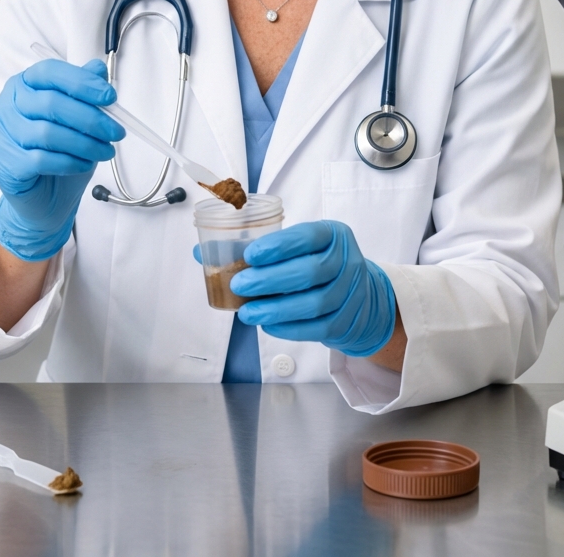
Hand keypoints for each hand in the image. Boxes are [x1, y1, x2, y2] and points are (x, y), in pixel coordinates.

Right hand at [0, 58, 123, 261]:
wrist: (43, 198)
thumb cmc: (59, 152)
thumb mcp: (77, 119)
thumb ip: (84, 91)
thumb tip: (99, 69)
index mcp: (23, 85)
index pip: (50, 72)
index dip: (81, 81)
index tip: (109, 96)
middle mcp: (7, 106)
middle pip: (51, 103)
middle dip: (91, 118)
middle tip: (116, 131)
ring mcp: (2, 135)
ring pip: (48, 133)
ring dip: (85, 143)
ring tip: (106, 151)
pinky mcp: (6, 164)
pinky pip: (42, 159)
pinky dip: (70, 162)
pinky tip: (85, 165)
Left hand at [230, 221, 396, 357]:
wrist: (362, 296)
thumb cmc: (317, 263)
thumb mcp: (298, 246)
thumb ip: (256, 247)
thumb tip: (201, 251)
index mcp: (332, 235)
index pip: (308, 236)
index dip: (279, 246)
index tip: (250, 254)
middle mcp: (346, 262)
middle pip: (309, 272)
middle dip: (269, 280)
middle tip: (238, 284)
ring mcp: (349, 294)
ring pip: (312, 303)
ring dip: (275, 309)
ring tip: (246, 312)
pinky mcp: (345, 322)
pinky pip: (315, 328)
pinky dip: (288, 328)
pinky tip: (266, 324)